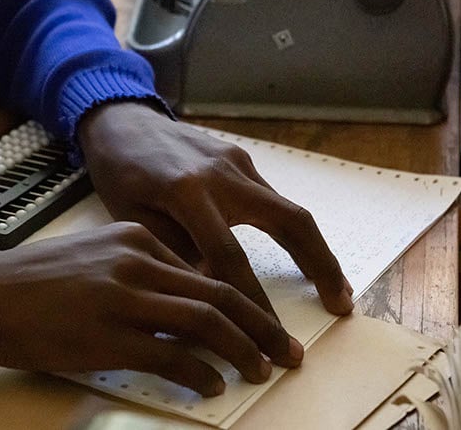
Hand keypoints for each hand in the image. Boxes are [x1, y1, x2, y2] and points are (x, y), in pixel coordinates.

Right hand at [0, 222, 303, 395]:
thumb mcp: (98, 255)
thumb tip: (189, 301)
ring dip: (243, 350)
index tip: (266, 325)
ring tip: (262, 370)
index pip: (208, 270)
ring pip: (205, 322)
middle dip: (263, 327)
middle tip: (289, 352)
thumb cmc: (38, 281)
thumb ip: (143, 269)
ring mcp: (124, 298)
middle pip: (220, 294)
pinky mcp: (108, 335)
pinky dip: (200, 372)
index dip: (246, 302)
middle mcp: (137, 262)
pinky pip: (171, 354)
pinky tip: (212, 385)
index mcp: (137, 238)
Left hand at [77, 101, 353, 316]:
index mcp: (188, 193)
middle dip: (319, 265)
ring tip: (335, 287)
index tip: (268, 340)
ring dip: (316, 248)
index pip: (229, 260)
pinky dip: (291, 230)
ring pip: (289, 209)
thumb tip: (213, 297)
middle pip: (289, 221)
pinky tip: (302, 255)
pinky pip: (272, 199)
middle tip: (341, 304)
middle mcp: (223, 174)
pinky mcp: (241, 159)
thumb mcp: (134, 222)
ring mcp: (237, 162)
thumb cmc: (119, 175)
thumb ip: (176, 256)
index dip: (253, 304)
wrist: (122, 120)